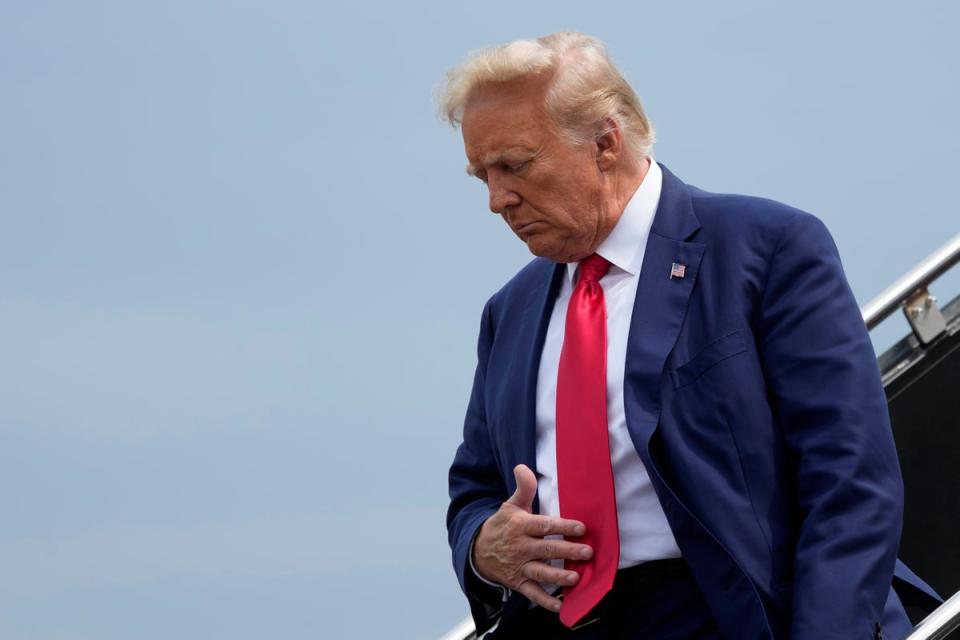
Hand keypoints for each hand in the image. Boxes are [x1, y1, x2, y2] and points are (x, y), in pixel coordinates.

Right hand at [472, 464, 592, 611]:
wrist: (478, 551)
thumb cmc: (501, 525)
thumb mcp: (510, 505)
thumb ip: (523, 488)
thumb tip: (523, 466)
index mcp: (520, 526)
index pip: (544, 525)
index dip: (563, 526)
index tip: (581, 527)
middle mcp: (521, 547)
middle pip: (546, 549)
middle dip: (568, 551)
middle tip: (587, 552)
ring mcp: (520, 566)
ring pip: (541, 572)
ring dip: (558, 576)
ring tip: (576, 577)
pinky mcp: (518, 582)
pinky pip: (533, 593)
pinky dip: (545, 601)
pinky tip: (560, 606)